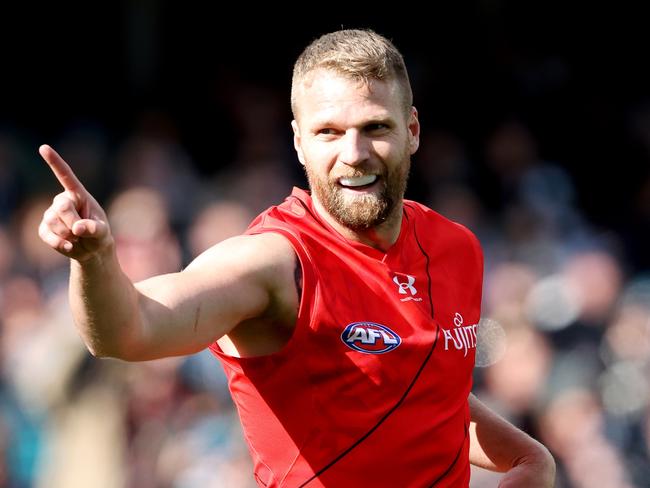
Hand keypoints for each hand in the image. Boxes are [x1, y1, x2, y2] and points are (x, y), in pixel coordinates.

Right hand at [38, 144, 112, 261]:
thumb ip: (94, 229)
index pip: (66, 175)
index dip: (55, 162)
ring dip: (67, 234)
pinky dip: (58, 243)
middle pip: (61, 206)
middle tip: (81, 232)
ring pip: (52, 221)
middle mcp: (63, 200)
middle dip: (72, 222)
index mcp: (79, 194)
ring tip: (77, 238)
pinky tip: (68, 246)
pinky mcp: (44, 228)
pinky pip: (46, 234)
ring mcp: (52, 214)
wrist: (91, 250)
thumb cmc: (99, 235)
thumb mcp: (102, 232)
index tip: (44, 147)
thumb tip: (78, 228)